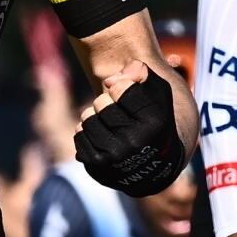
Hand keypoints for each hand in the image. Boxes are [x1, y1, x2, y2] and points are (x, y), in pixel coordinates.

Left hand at [73, 65, 183, 196]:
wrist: (151, 164)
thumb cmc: (153, 119)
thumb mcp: (157, 92)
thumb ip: (139, 72)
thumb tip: (108, 81)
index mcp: (154, 122)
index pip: (120, 87)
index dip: (122, 87)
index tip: (129, 98)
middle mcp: (135, 142)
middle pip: (101, 102)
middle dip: (107, 102)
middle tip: (120, 113)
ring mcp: (114, 156)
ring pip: (87, 118)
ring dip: (95, 117)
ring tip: (109, 125)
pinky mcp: (96, 165)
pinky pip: (79, 134)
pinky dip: (87, 132)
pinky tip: (102, 137)